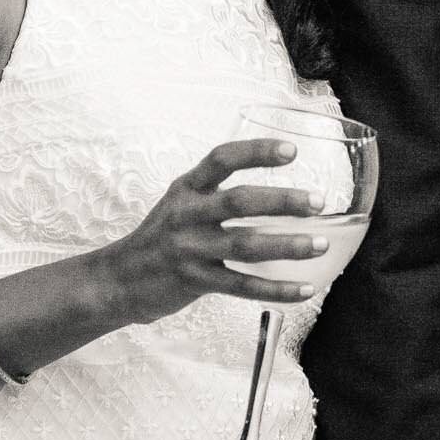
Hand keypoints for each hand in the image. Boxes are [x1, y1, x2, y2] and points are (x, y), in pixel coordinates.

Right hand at [96, 139, 329, 325]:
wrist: (118, 280)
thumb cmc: (160, 239)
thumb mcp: (179, 204)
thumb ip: (214, 194)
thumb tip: (270, 189)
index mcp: (186, 189)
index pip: (221, 159)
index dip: (256, 152)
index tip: (291, 151)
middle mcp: (187, 215)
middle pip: (240, 201)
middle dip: (283, 201)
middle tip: (318, 202)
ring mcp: (190, 249)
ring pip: (246, 245)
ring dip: (288, 245)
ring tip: (321, 243)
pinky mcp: (194, 282)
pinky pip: (243, 286)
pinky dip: (276, 289)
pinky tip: (304, 287)